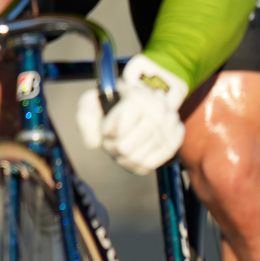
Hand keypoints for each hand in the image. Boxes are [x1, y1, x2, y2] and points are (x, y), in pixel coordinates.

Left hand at [75, 55, 187, 174]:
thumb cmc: (109, 103)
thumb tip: (93, 144)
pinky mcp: (174, 142)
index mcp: (136, 96)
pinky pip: (149, 165)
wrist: (137, 101)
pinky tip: (128, 156)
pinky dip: (134, 165)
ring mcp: (168, 126)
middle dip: (111, 147)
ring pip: (136, 158)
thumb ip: (85, 120)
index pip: (117, 130)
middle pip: (124, 147)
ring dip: (121, 157)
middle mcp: (157, 109)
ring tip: (118, 146)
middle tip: (109, 140)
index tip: (104, 127)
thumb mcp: (91, 104)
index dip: (105, 133)